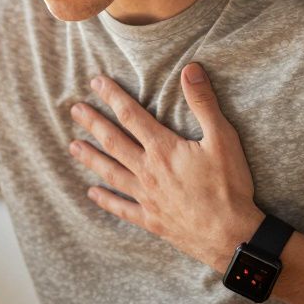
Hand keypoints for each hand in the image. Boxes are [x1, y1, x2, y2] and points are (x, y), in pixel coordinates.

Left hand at [67, 64, 263, 271]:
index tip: (96, 83)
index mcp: (163, 149)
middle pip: (114, 142)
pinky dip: (106, 200)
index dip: (113, 97)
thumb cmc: (229, 185)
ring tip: (73, 146)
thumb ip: (204, 103)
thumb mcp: (223, 138)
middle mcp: (148, 171)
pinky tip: (92, 193)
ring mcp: (146, 197)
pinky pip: (122, 208)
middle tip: (75, 109)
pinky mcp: (151, 219)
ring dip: (91, 158)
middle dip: (94, 123)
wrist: (231, 234)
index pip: (131, 116)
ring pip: (111, 172)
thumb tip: (191, 69)